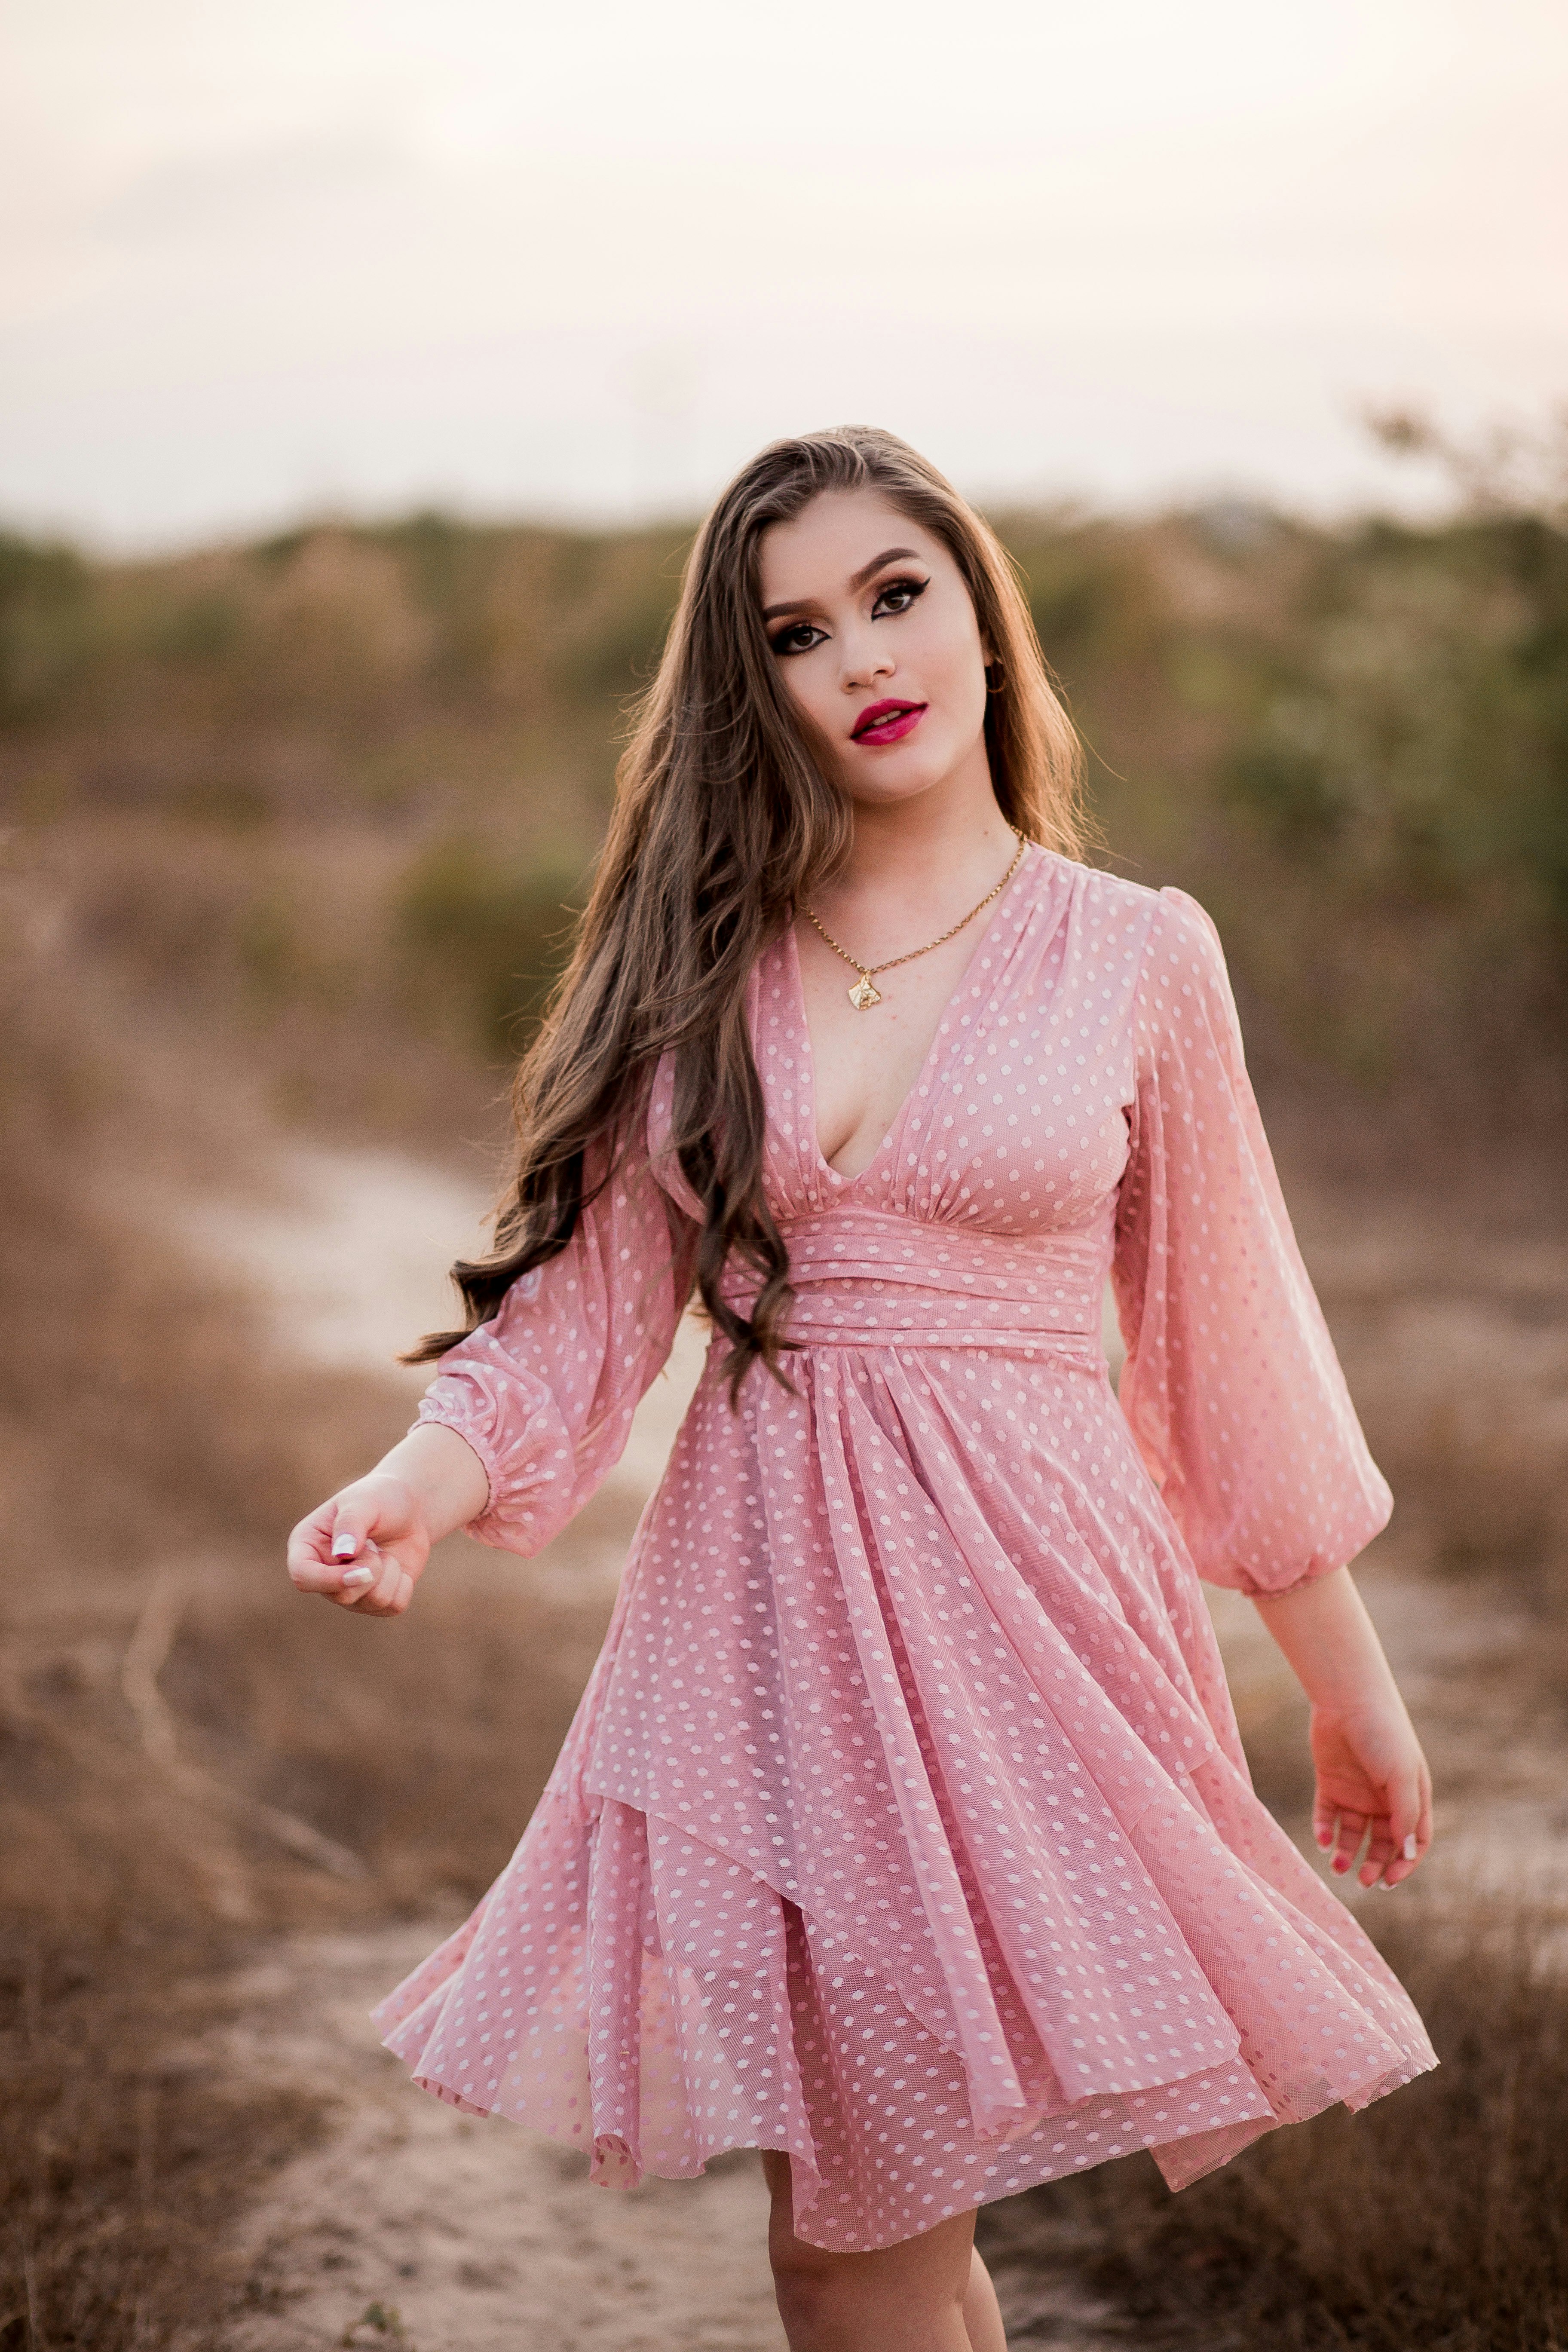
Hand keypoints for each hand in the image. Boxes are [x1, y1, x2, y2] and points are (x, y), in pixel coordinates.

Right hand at [286, 1474, 432, 1617]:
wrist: (409, 1507)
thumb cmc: (379, 1497)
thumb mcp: (364, 1501)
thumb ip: (351, 1524)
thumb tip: (343, 1555)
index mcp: (308, 1546)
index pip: (303, 1576)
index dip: (328, 1580)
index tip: (358, 1569)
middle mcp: (324, 1574)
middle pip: (342, 1595)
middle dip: (370, 1569)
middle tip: (374, 1544)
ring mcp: (349, 1591)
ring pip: (373, 1602)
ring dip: (389, 1572)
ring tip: (383, 1551)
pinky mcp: (375, 1600)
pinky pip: (393, 1606)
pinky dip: (403, 1583)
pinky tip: (396, 1564)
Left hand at [1309, 1699, 1432, 1889]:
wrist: (1347, 1701)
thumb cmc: (1383, 1735)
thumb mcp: (1400, 1776)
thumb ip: (1405, 1815)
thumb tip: (1408, 1854)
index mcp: (1410, 1797)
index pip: (1414, 1841)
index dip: (1405, 1863)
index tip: (1390, 1880)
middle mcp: (1384, 1799)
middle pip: (1382, 1843)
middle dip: (1374, 1865)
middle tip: (1363, 1880)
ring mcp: (1357, 1793)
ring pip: (1353, 1835)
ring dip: (1347, 1853)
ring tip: (1338, 1866)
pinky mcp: (1330, 1784)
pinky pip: (1327, 1817)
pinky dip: (1325, 1831)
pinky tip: (1323, 1841)